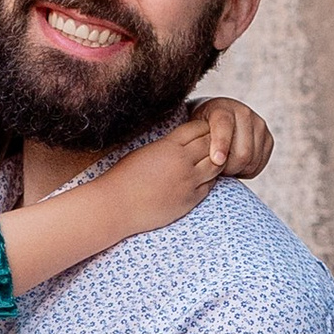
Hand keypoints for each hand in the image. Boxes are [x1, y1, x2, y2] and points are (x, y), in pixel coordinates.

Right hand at [97, 106, 231, 234]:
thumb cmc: (124, 178)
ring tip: (208, 161)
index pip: (198, 128)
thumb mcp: (145, 151)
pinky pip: (209, 186)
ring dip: (216, 161)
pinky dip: (210, 180)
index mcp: (169, 146)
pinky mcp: (189, 200)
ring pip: (216, 165)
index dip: (204, 128)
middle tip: (211, 145)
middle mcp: (182, 162)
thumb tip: (181, 142)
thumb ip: (167, 146)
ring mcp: (188, 182)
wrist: (116, 206)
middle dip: (214, 142)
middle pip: (211, 144)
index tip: (202, 131)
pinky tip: (202, 179)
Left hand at [202, 96, 272, 181]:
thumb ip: (197, 142)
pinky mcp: (268, 138)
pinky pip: (260, 164)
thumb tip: (212, 162)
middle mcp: (244, 113)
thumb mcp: (193, 131)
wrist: (216, 121)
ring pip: (252, 160)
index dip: (221, 145)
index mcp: (222, 108)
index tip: (217, 161)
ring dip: (237, 170)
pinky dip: (247, 171)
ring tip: (224, 168)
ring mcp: (258, 124)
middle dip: (227, 168)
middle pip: (242, 153)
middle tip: (215, 171)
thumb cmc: (201, 130)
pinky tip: (236, 166)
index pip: (224, 127)